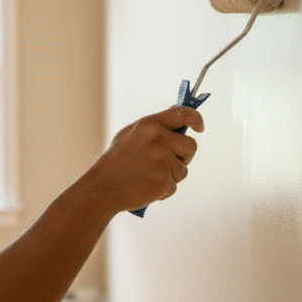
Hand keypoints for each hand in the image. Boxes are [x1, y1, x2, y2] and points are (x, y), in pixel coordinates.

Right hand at [85, 105, 203, 213]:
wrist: (102, 188)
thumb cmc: (115, 162)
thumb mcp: (130, 134)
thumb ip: (155, 125)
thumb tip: (177, 112)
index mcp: (149, 125)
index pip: (182, 114)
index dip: (196, 119)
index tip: (199, 127)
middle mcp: (158, 140)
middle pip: (191, 145)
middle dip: (185, 156)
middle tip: (170, 162)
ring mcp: (162, 161)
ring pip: (183, 169)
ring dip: (171, 175)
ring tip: (148, 176)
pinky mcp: (164, 181)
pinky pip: (174, 185)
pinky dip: (163, 189)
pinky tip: (146, 187)